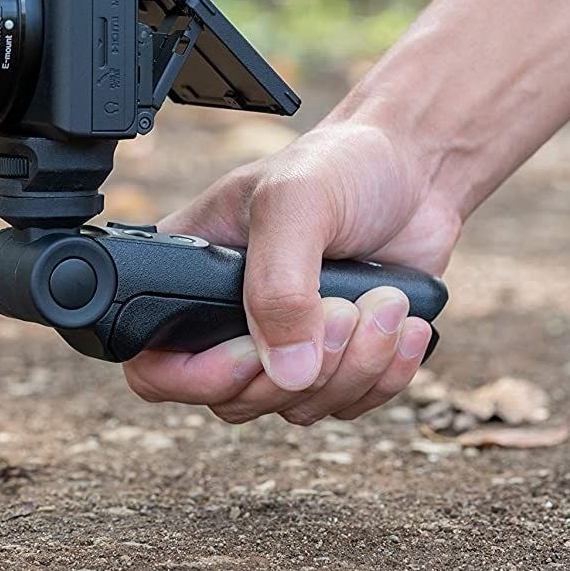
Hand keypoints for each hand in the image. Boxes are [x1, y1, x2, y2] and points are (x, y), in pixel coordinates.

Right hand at [122, 118, 461, 423]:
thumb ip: (279, 284)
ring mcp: (283, 346)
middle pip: (236, 400)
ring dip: (355, 365)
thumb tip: (287, 369)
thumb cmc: (339, 164)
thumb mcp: (293, 202)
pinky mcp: (335, 361)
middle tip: (343, 307)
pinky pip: (350, 406)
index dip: (199, 378)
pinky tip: (404, 323)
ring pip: (298, 406)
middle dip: (302, 367)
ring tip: (386, 301)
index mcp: (189, 278)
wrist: (412, 169)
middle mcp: (227, 322)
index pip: (157, 366)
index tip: (254, 350)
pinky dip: (386, 374)